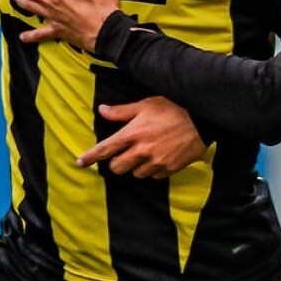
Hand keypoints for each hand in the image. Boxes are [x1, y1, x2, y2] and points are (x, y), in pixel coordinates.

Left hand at [77, 97, 205, 176]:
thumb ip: (121, 111)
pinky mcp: (169, 169)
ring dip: (136, 166)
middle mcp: (141, 151)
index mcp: (132, 134)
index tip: (79, 162)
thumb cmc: (172, 108)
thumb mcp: (145, 104)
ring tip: (147, 151)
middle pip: (117, 167)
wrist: (201, 120)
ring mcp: (156, 162)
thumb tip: (102, 110)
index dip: (90, 157)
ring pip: (136, 173)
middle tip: (125, 152)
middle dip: (117, 162)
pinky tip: (160, 156)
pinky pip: (154, 176)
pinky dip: (153, 169)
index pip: (105, 149)